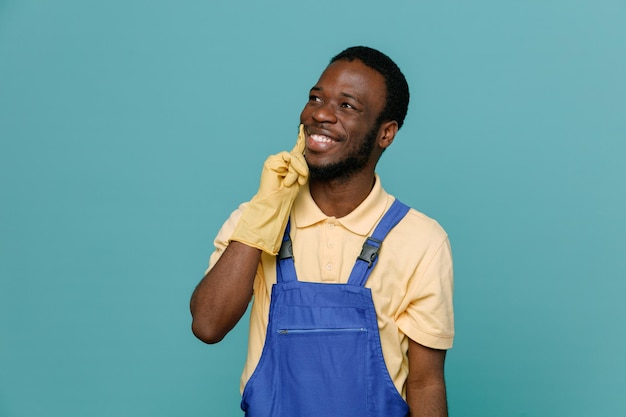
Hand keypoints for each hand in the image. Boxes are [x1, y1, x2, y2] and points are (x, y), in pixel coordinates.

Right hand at [229, 125, 308, 254]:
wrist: (274, 204)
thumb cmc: (286, 195)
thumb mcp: (299, 179)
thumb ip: (302, 168)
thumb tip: (305, 159)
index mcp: (288, 163)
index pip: (296, 150)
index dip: (300, 139)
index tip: (302, 129)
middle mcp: (281, 160)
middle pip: (299, 155)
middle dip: (304, 168)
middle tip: (302, 180)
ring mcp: (275, 160)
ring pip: (295, 157)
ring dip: (299, 170)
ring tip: (294, 182)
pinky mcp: (271, 162)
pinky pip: (288, 159)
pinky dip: (292, 170)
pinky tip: (288, 180)